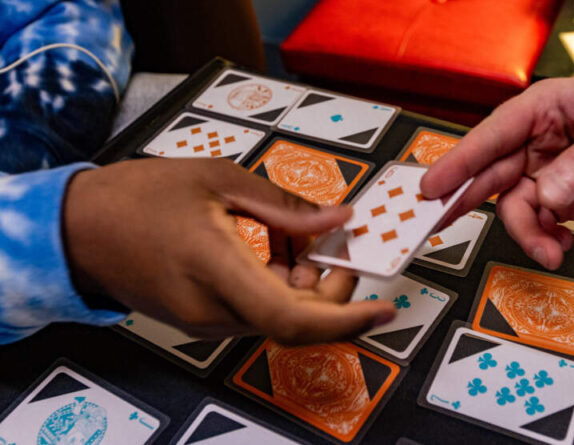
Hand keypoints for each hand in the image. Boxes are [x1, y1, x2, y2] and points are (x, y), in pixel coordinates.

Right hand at [63, 159, 394, 343]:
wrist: (79, 229)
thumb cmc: (138, 196)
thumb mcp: (218, 179)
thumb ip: (285, 205)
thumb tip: (339, 219)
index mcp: (216, 268)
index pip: (296, 318)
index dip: (347, 319)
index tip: (383, 310)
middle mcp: (213, 309)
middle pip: (297, 318)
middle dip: (331, 286)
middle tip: (336, 242)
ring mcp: (206, 320)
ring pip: (280, 314)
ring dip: (303, 282)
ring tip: (294, 233)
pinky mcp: (203, 320)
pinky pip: (257, 310)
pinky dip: (279, 284)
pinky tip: (271, 246)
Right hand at [421, 77, 573, 268]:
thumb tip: (548, 193)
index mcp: (545, 109)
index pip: (492, 135)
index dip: (459, 161)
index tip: (432, 186)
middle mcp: (539, 140)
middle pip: (490, 173)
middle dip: (465, 200)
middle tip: (438, 223)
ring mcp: (549, 171)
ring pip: (515, 207)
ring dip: (527, 233)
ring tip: (551, 249)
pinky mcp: (564, 198)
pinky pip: (539, 223)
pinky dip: (546, 239)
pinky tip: (563, 242)